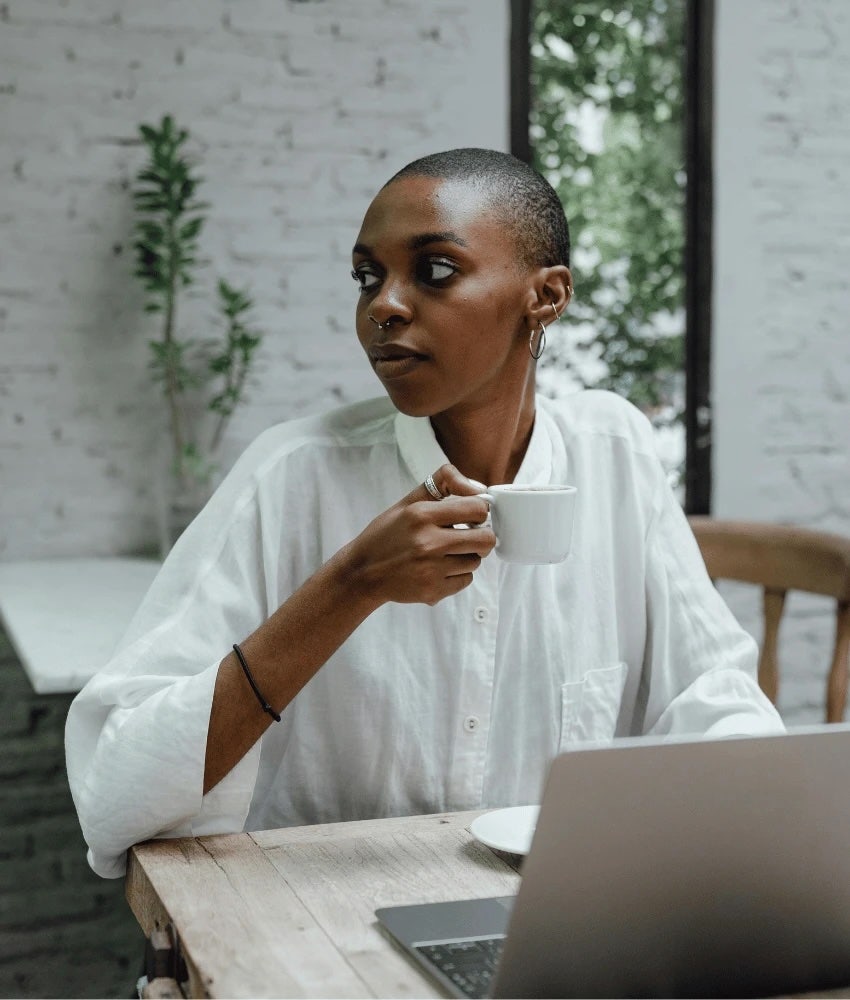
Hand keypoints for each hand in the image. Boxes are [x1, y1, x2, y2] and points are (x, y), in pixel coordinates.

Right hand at [343, 464, 494, 606]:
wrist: (362, 573)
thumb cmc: (386, 535)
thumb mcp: (407, 501)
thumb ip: (443, 484)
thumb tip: (479, 488)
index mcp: (421, 515)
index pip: (476, 508)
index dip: (479, 511)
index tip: (472, 516)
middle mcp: (428, 542)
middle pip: (485, 539)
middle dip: (481, 536)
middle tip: (468, 536)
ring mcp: (431, 569)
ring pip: (475, 561)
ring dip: (466, 556)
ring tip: (445, 554)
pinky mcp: (433, 591)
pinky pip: (465, 580)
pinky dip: (457, 575)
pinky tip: (439, 569)